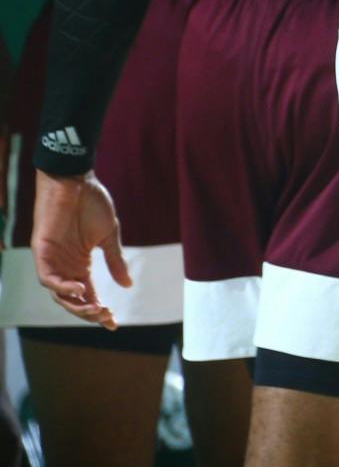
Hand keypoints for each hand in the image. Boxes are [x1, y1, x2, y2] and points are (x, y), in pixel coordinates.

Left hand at [31, 171, 127, 328]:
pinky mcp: (42, 252)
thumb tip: (128, 285)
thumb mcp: (109, 235)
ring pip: (58, 295)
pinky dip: (61, 286)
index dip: (99, 312)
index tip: (113, 325)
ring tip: (95, 307)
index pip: (88, 296)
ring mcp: (52, 261)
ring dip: (76, 304)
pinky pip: (47, 278)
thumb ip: (115, 260)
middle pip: (73, 301)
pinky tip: (79, 288)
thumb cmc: (92, 204)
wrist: (76, 182)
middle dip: (89, 312)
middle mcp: (65, 267)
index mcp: (80, 265)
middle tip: (106, 316)